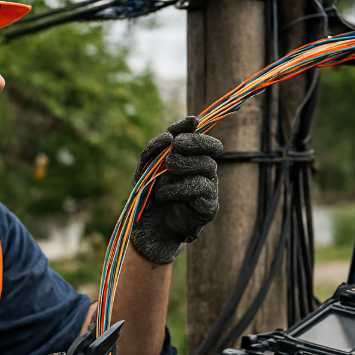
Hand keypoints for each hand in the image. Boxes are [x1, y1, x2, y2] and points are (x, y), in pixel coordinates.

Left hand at [131, 116, 222, 263]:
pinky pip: (200, 187)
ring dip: (182, 166)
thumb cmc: (150, 195)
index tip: (180, 125)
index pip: (198, 135)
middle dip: (193, 143)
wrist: (150, 229)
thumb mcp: (145, 169)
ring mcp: (210, 187)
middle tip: (176, 146)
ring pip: (206, 165)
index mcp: (191, 158)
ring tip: (166, 173)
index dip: (191, 127)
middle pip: (209, 148)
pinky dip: (179, 188)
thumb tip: (169, 136)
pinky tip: (164, 193)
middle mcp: (204, 170)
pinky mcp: (209, 205)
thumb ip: (154, 151)